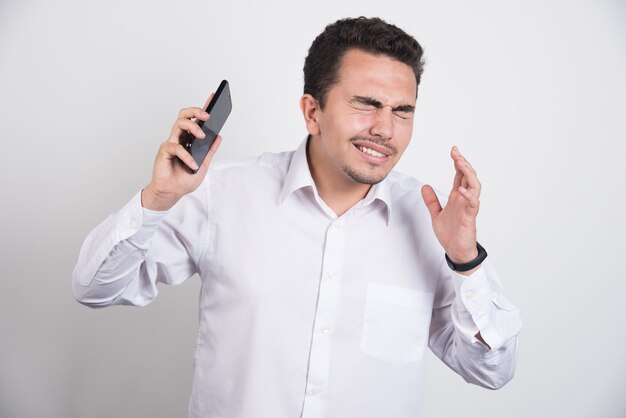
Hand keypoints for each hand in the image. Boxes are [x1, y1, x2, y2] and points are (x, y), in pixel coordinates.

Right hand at [142, 94, 221, 210]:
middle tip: (208, 115)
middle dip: (196, 111)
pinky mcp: (164, 151)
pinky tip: (193, 165)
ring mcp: (171, 143)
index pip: (197, 120)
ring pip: (179, 124)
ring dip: (193, 127)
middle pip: (185, 115)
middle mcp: (179, 138)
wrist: (171, 193)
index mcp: (189, 140)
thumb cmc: (184, 180)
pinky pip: (176, 148)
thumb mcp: (204, 165)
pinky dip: (187, 156)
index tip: (214, 97)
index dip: (204, 107)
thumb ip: (210, 151)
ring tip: (202, 136)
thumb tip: (219, 136)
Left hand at [421, 146, 480, 269]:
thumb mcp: (436, 214)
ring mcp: (468, 207)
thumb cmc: (450, 233)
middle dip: (463, 163)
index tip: (453, 150)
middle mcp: (464, 199)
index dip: (457, 162)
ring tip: (460, 163)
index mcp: (457, 197)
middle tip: (456, 152)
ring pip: (474, 186)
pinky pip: (473, 204)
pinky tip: (462, 189)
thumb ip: (431, 201)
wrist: (455, 251)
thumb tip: (424, 187)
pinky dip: (468, 195)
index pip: (460, 175)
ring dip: (468, 174)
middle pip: (468, 176)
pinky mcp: (470, 217)